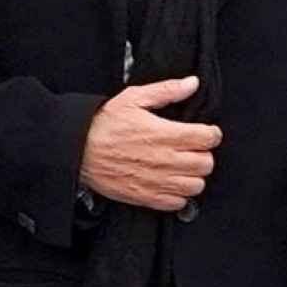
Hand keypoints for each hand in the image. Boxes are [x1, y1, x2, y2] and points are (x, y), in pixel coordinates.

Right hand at [78, 76, 221, 211]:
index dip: (211, 134)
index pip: (208, 138)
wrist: (76, 150)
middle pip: (206, 164)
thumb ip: (167, 90)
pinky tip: (170, 181)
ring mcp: (156, 181)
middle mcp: (164, 159)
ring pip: (195, 185)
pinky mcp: (145, 196)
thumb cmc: (103, 124)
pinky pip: (176, 203)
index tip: (205, 132)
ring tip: (183, 166)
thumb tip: (191, 83)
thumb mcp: (134, 98)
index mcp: (165, 134)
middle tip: (193, 149)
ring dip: (193, 175)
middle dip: (203, 154)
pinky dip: (178, 195)